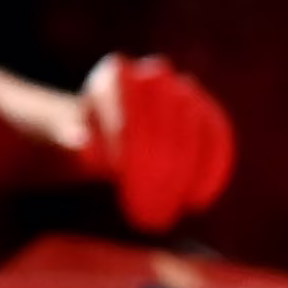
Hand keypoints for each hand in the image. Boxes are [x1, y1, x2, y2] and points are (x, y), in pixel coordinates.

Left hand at [73, 54, 239, 232]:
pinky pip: (218, 140)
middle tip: (145, 212)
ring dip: (184, 176)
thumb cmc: (85, 138)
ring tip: (166, 212)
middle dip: (156, 172)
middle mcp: (155, 76)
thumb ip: (72, 140)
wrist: (113, 132)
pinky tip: (196, 201)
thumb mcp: (69, 140)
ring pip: (194, 131)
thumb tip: (84, 144)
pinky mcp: (210, 115)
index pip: (125, 113)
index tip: (121, 186)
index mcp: (115, 75)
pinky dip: (211, 171)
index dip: (126, 152)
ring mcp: (187, 92)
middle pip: (163, 124)